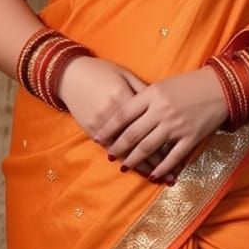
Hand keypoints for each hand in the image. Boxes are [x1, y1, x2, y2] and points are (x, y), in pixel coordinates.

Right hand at [56, 57, 166, 178]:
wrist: (71, 74)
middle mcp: (112, 112)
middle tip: (171, 175)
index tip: (178, 150)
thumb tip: (162, 106)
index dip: (163, 138)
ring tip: (155, 177)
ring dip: (140, 165)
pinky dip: (122, 159)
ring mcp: (100, 123)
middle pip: (137, 139)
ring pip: (125, 149)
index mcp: (124, 95)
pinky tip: (132, 168)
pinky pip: (110, 148)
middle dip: (155, 159)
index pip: (148, 122)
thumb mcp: (125, 75)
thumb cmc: (102, 71)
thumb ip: (143, 90)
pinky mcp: (90, 129)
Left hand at [95, 67, 228, 182]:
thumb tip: (124, 117)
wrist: (220, 87)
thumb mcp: (162, 85)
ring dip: (134, 160)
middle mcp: (162, 111)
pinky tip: (152, 173)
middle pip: (132, 134)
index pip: (123, 114)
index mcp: (152, 94)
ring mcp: (176, 126)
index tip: (98, 137)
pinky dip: (160, 167)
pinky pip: (172, 157)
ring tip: (124, 167)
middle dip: (118, 148)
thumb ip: (144, 100)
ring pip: (148, 147)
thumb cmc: (188, 84)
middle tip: (109, 156)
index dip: (109, 128)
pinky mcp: (190, 138)